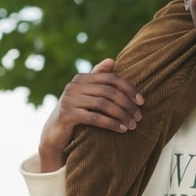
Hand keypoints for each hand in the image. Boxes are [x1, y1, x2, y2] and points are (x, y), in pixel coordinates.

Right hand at [38, 58, 143, 172]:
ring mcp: (69, 99)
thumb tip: (112, 60)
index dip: (129, 88)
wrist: (54, 135)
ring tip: (132, 125)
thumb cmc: (75, 113)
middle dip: (127, 104)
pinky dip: (111, 123)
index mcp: (81, 78)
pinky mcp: (67, 114)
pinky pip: (95, 118)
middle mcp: (74, 85)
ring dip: (122, 115)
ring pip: (103, 104)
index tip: (141, 101)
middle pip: (109, 91)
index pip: (111, 78)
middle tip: (139, 117)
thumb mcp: (86, 95)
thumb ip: (98, 79)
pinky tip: (121, 129)